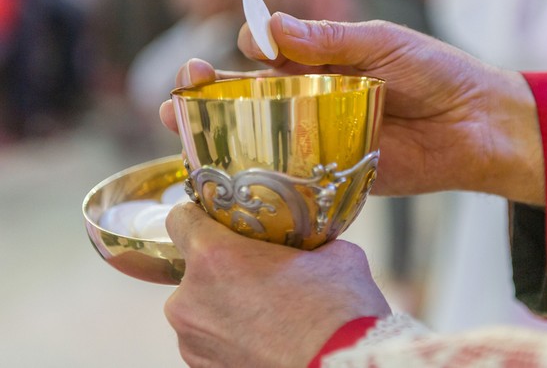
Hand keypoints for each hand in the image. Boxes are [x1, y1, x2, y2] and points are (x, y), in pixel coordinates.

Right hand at [161, 14, 544, 203]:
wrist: (479, 124)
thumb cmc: (435, 71)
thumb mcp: (382, 43)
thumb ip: (328, 40)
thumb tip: (269, 28)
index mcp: (321, 61)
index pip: (266, 54)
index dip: (242, 51)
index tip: (233, 51)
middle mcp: (313, 100)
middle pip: (250, 98)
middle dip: (209, 96)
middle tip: (181, 94)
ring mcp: (321, 139)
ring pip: (261, 138)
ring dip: (220, 137)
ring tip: (182, 131)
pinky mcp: (335, 174)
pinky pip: (293, 176)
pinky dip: (260, 176)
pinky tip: (230, 177)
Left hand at [165, 202, 390, 367]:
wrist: (344, 367)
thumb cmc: (339, 314)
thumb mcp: (334, 255)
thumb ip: (308, 244)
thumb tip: (313, 244)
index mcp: (214, 257)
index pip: (180, 220)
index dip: (200, 215)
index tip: (216, 220)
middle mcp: (191, 299)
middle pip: (195, 269)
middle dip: (224, 270)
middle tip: (263, 275)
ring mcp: (193, 341)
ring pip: (202, 309)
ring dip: (227, 306)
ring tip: (270, 314)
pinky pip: (211, 342)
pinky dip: (232, 338)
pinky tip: (267, 339)